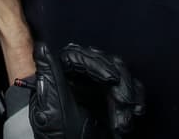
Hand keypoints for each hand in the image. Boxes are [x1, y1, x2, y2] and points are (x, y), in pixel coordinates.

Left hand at [28, 42, 145, 138]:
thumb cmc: (58, 135)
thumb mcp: (52, 107)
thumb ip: (49, 76)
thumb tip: (41, 48)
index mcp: (62, 75)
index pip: (81, 57)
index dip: (99, 65)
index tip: (112, 79)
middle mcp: (80, 76)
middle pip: (107, 64)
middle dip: (119, 86)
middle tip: (124, 105)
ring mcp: (97, 87)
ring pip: (122, 75)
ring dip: (128, 96)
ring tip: (123, 121)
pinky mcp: (111, 99)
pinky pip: (130, 88)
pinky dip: (136, 99)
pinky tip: (135, 112)